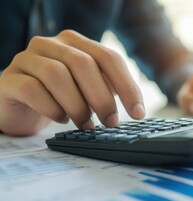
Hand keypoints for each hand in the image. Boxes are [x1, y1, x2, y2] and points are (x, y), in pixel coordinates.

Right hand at [0, 30, 144, 135]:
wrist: (22, 105)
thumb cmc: (61, 97)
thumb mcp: (88, 90)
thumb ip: (108, 89)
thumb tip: (136, 107)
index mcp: (76, 43)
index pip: (109, 57)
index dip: (127, 86)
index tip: (138, 113)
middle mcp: (51, 44)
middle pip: (83, 64)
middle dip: (102, 98)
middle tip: (111, 122)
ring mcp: (27, 58)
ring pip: (56, 75)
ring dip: (77, 105)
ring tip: (85, 124)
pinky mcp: (9, 78)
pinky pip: (32, 89)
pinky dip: (52, 108)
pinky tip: (60, 118)